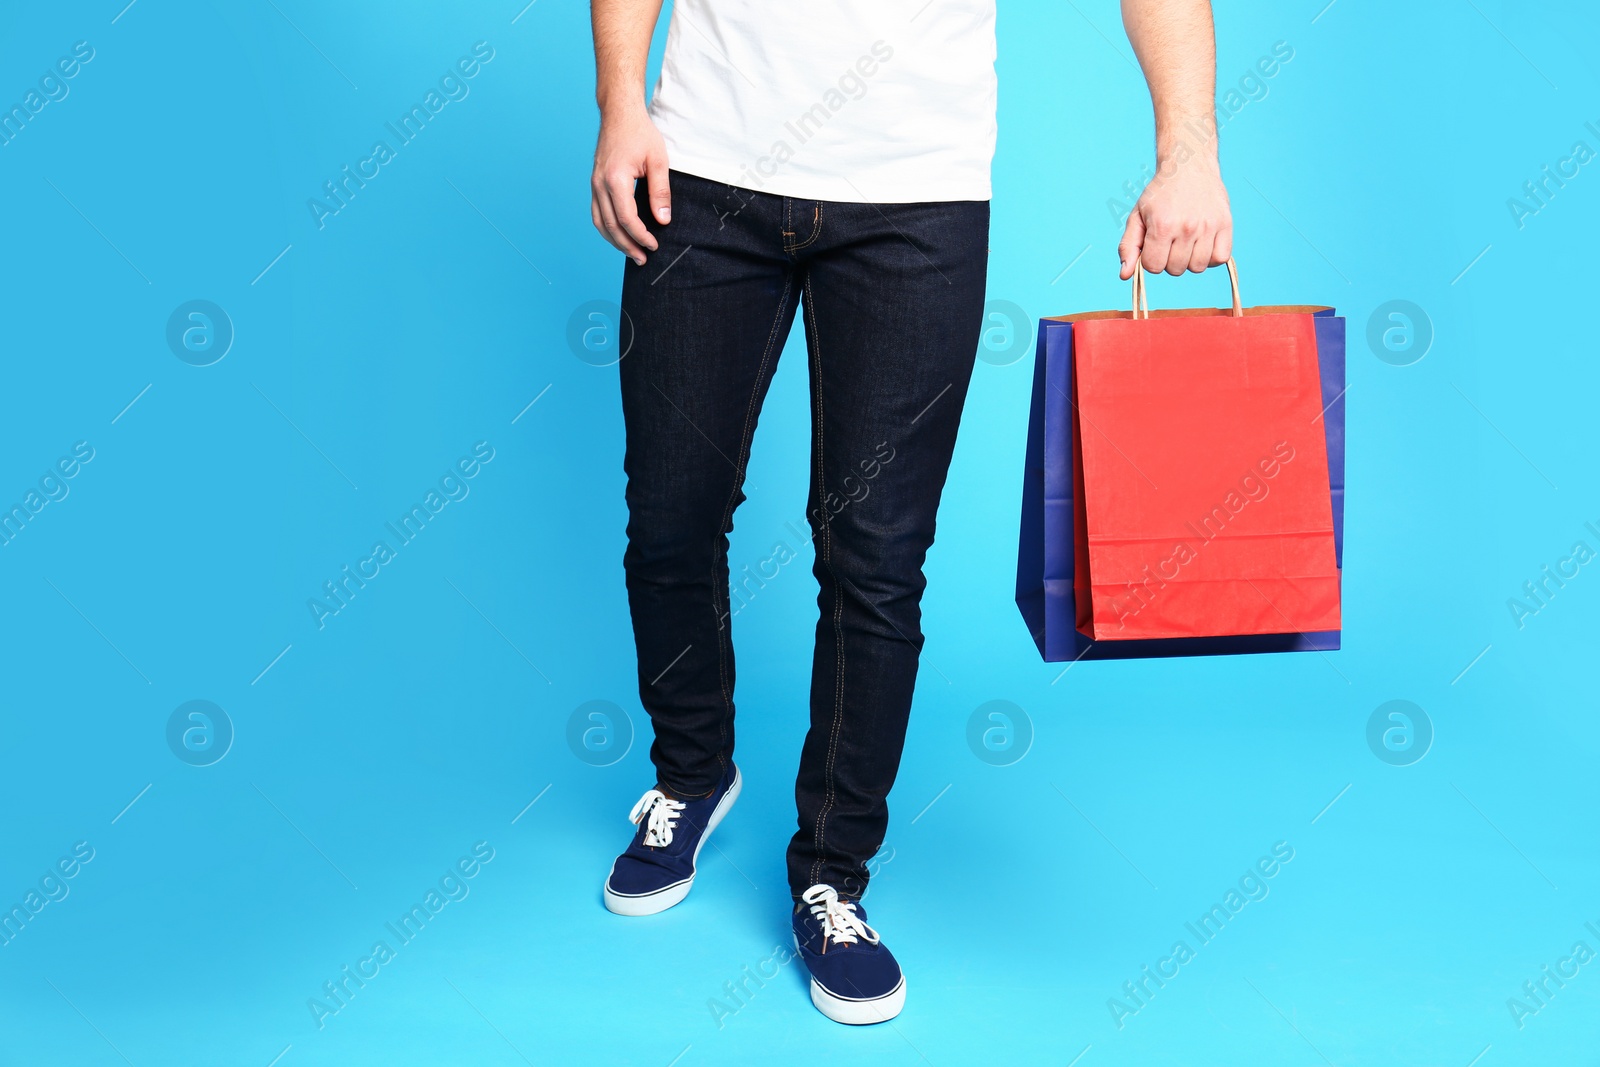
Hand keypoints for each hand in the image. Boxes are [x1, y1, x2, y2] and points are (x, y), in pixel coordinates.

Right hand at [590, 106, 670, 265]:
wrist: (619, 114)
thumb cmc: (640, 134)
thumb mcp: (658, 161)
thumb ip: (660, 192)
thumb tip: (663, 220)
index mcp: (616, 179)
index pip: (627, 218)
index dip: (640, 236)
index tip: (654, 245)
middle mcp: (599, 184)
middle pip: (610, 226)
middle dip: (627, 246)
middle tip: (643, 259)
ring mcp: (594, 184)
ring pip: (600, 222)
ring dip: (615, 241)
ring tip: (632, 253)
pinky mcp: (595, 183)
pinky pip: (597, 213)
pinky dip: (608, 228)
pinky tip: (620, 236)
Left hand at [1117, 154, 1232, 278]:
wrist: (1188, 166)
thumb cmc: (1160, 194)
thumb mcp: (1137, 216)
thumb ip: (1128, 247)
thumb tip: (1125, 275)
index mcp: (1162, 226)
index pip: (1154, 267)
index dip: (1151, 259)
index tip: (1154, 244)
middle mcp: (1186, 228)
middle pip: (1175, 270)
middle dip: (1169, 259)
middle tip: (1171, 240)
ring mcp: (1208, 227)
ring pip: (1197, 268)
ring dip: (1189, 260)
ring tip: (1186, 241)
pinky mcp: (1225, 224)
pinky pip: (1220, 259)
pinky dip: (1211, 257)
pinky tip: (1202, 244)